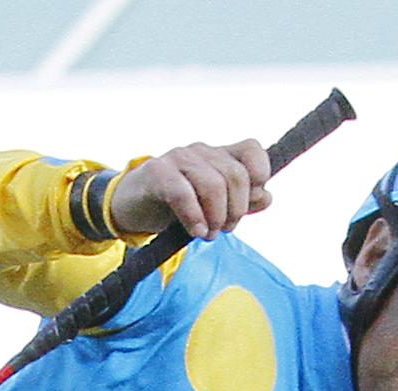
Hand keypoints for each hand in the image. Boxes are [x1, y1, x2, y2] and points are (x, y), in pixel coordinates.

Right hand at [111, 139, 275, 239]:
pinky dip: (194, 217)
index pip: (252, 149)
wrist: (130, 207)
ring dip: (216, 217)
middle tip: (224, 229)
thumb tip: (267, 197)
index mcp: (218, 155)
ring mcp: (178, 159)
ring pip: (213, 184)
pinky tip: (195, 231)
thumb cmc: (173, 206)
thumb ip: (241, 202)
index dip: (260, 173)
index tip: (253, 199)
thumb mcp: (211, 206)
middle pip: (235, 175)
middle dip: (236, 210)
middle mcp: (201, 152)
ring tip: (208, 234)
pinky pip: (183, 194)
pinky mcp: (157, 172)